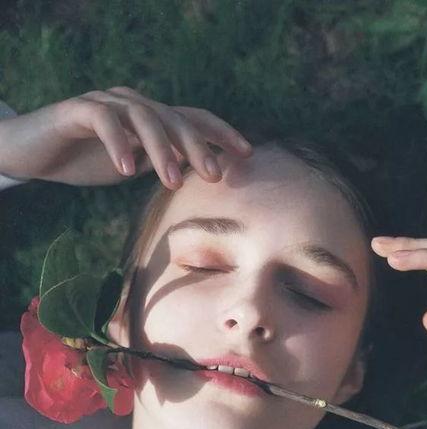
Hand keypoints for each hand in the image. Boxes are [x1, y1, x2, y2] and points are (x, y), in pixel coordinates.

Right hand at [0, 85, 252, 187]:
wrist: (33, 153)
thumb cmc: (83, 160)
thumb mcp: (131, 166)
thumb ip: (159, 165)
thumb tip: (195, 180)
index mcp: (149, 119)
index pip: (192, 120)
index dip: (221, 133)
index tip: (247, 154)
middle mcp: (132, 105)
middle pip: (174, 118)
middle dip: (198, 145)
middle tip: (214, 174)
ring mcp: (106, 104)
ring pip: (143, 117)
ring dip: (161, 149)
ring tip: (172, 181)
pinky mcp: (77, 110)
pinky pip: (103, 121)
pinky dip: (117, 143)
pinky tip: (126, 169)